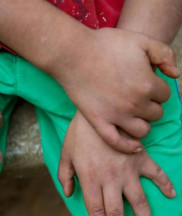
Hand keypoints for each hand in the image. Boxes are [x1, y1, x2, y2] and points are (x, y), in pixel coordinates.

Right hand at [51, 28, 179, 152]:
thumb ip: (164, 54)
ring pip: (142, 130)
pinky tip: (134, 146)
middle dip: (150, 105)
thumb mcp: (141, 40)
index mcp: (148, 84)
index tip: (144, 81)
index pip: (165, 94)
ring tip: (134, 114)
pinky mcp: (98, 121)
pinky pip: (117, 142)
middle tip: (137, 96)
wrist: (73, 54)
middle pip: (156, 113)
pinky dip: (128, 146)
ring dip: (142, 123)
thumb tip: (175, 74)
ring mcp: (116, 115)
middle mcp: (135, 103)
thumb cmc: (105, 45)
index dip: (156, 87)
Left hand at [58, 111, 175, 215]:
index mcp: (91, 179)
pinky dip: (166, 183)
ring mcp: (128, 170)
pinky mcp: (141, 158)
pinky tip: (172, 195)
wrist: (97, 109)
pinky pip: (156, 173)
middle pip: (115, 214)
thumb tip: (68, 193)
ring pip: (138, 202)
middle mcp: (111, 179)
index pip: (96, 212)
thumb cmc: (79, 132)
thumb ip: (65, 174)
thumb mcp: (65, 152)